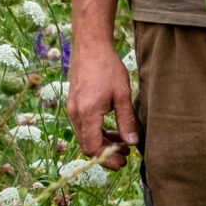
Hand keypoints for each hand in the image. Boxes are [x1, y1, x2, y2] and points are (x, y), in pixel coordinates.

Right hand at [68, 34, 138, 168]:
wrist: (90, 45)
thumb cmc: (107, 66)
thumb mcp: (122, 94)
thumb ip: (127, 121)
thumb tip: (133, 143)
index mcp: (86, 113)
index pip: (92, 148)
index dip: (108, 159)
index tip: (124, 161)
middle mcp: (75, 114)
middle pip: (87, 145)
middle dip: (107, 154)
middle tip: (126, 156)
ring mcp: (72, 108)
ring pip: (86, 136)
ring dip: (103, 142)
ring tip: (124, 143)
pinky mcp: (74, 103)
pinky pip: (84, 125)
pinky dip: (97, 131)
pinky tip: (113, 130)